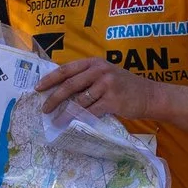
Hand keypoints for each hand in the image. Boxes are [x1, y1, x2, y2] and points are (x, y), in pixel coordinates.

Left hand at [38, 57, 161, 121]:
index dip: (51, 79)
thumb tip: (62, 90)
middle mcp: (99, 70)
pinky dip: (80, 118)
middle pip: (70, 85)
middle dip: (54, 98)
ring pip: (79, 100)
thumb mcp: (106, 75)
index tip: (38, 88)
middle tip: (44, 108)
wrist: (149, 95)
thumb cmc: (124, 87)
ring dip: (65, 113)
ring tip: (56, 121)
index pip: (67, 69)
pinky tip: (73, 124)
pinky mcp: (112, 100)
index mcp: (94, 63)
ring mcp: (106, 84)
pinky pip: (91, 111)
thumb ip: (87, 78)